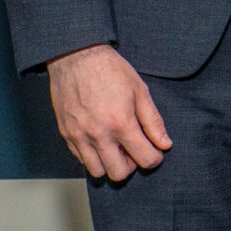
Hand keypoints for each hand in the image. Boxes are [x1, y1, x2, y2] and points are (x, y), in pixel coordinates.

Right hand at [45, 43, 171, 180]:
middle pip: (119, 173)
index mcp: (121, 123)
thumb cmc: (110, 70)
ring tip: (117, 146)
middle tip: (134, 149)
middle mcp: (98, 134)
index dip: (154, 158)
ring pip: (96, 171)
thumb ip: (153, 121)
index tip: (155, 151)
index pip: (145, 159)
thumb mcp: (140, 91)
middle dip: (132, 165)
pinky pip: (80, 159)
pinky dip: (93, 156)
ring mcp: (79, 136)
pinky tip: (101, 140)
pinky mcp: (66, 134)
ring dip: (110, 164)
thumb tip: (165, 144)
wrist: (76, 57)